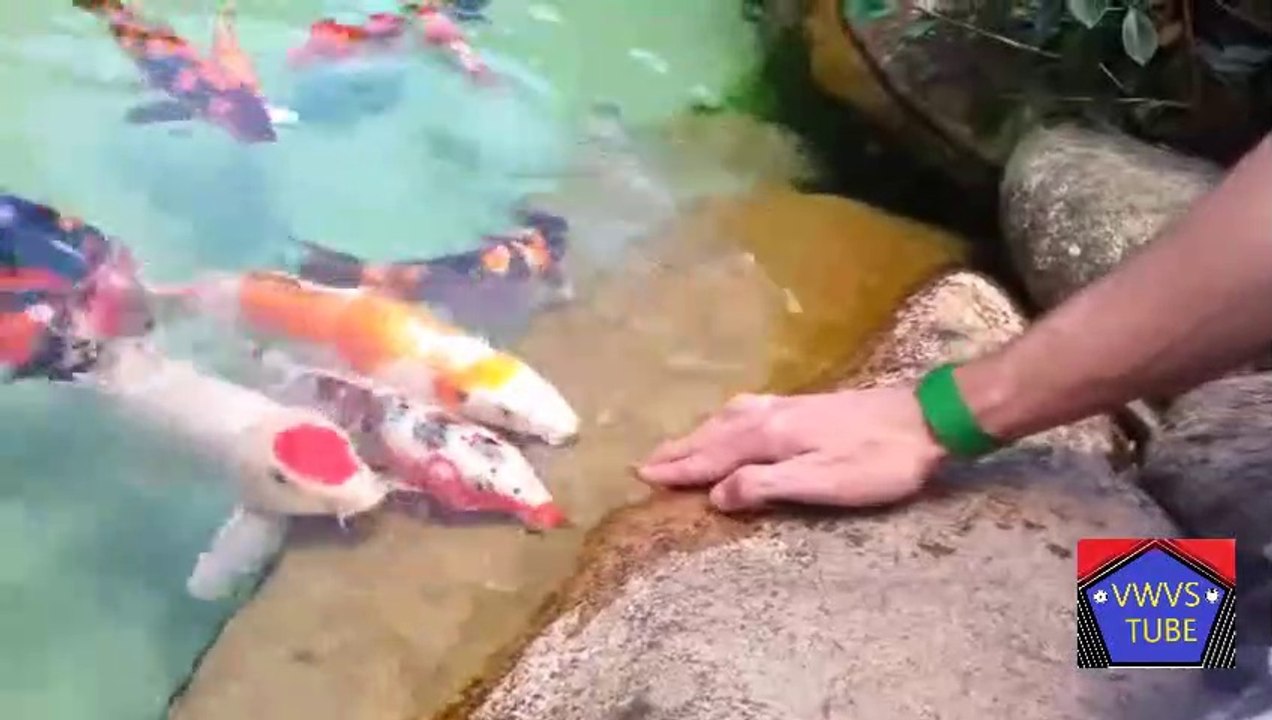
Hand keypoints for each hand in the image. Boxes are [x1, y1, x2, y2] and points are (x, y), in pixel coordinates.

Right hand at [635, 387, 947, 512]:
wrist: (927, 418)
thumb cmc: (877, 460)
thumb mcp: (821, 483)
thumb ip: (765, 486)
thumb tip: (715, 495)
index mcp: (768, 435)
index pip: (713, 456)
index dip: (680, 469)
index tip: (643, 475)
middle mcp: (770, 414)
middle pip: (714, 433)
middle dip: (680, 449)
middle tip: (646, 462)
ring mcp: (788, 405)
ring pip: (728, 419)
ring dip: (699, 434)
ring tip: (678, 446)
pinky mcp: (806, 404)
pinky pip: (746, 412)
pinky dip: (724, 422)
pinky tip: (731, 422)